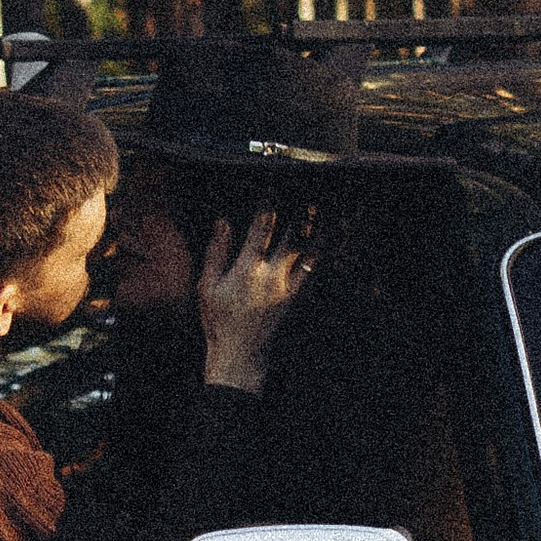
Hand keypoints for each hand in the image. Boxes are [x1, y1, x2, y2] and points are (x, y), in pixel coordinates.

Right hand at [197, 205, 315, 392]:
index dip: (270, 202)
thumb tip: (223, 222)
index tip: (274, 183)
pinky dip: (325, 254)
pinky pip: (317, 272)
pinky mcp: (300, 299)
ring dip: (322, 229)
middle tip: (313, 188)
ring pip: (312, 252)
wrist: (241, 357)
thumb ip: (216, 252)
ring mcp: (290, 289)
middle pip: (295, 236)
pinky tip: (333, 241)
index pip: (262, 227)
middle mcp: (273, 276)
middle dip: (304, 210)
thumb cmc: (220, 322)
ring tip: (330, 207)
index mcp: (248, 270)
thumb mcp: (207, 287)